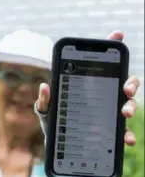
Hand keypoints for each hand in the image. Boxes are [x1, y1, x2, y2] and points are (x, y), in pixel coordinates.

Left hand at [37, 31, 139, 145]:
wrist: (58, 141)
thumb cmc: (53, 120)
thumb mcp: (47, 109)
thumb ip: (45, 99)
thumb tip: (45, 86)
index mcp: (88, 86)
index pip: (101, 64)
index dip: (110, 47)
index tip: (117, 35)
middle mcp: (102, 95)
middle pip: (123, 83)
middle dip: (130, 82)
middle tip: (126, 89)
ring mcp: (108, 111)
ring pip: (127, 103)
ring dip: (131, 106)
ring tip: (125, 113)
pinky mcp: (111, 128)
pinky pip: (123, 129)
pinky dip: (127, 133)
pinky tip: (127, 140)